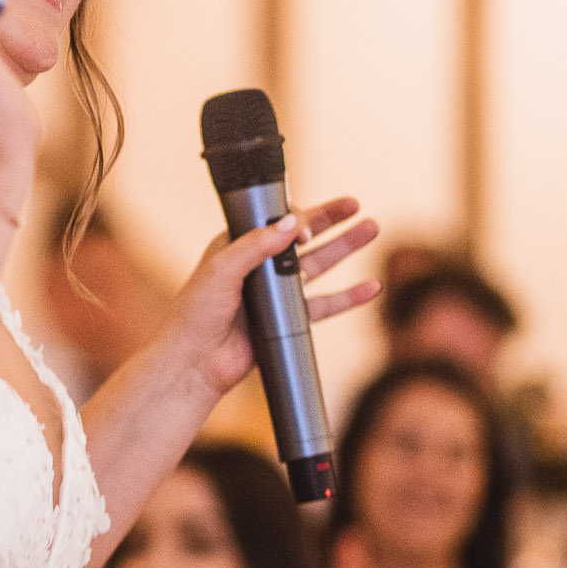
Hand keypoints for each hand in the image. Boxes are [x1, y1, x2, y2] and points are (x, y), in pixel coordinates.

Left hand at [157, 196, 381, 403]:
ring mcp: (275, 293)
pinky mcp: (288, 320)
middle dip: (331, 220)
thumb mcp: (221, 269)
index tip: (307, 230)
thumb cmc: (196, 313)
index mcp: (238, 246)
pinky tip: (372, 287)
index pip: (276, 222)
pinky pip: (325, 304)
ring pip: (320, 264)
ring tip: (372, 228)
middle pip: (304, 237)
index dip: (297, 219)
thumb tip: (293, 222)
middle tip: (355, 204)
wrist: (195, 362)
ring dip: (345, 247)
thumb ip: (256, 244)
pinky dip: (349, 296)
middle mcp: (259, 266)